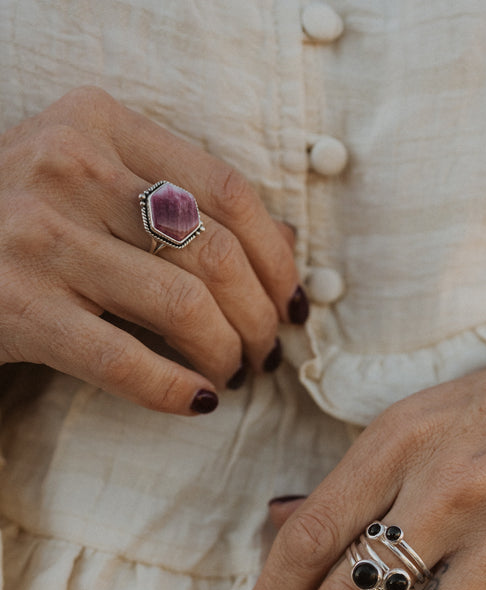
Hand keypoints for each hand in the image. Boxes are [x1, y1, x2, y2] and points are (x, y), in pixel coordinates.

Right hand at [0, 87, 305, 412]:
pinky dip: (176, 391)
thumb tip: (286, 248)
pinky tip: (196, 402)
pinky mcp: (19, 306)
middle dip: (259, 318)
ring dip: (227, 355)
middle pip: (217, 252)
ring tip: (231, 376)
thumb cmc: (21, 219)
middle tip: (264, 353)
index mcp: (98, 123)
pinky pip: (125, 360)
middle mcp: (71, 167)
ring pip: (185, 305)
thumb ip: (174, 196)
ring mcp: (41, 237)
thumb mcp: (88, 176)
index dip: (278, 257)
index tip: (291, 301)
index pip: (228, 189)